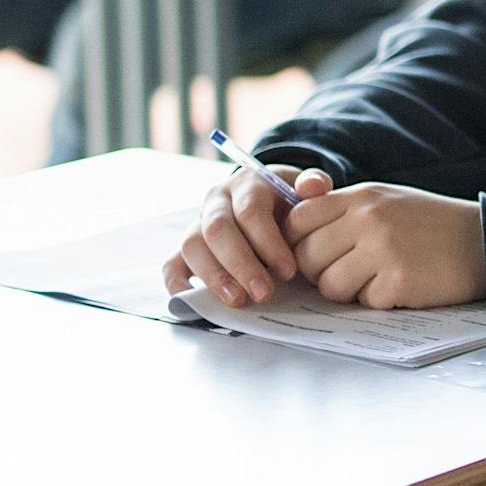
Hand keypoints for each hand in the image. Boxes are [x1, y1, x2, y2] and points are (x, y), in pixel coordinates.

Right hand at [164, 164, 335, 306]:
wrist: (269, 201)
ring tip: (237, 301)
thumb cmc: (287, 200)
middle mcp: (217, 201)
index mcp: (247, 184)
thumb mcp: (302, 187)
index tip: (288, 271)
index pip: (250, 210)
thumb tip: (314, 188)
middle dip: (241, 264)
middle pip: (218, 229)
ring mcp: (198, 223)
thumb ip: (313, 185)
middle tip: (264, 293)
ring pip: (193, 245)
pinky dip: (176, 281)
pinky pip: (171, 262)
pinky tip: (190, 297)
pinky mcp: (188, 248)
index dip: (268, 242)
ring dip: (213, 275)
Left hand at [284, 183, 485, 308]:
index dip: (298, 243)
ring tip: (375, 279)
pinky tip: (400, 286)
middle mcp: (367, 218)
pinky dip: (378, 301)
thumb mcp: (385, 200)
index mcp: (361, 196)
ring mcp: (382, 249)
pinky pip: (363, 302)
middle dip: (320, 273)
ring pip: (329, 285)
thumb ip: (343, 211)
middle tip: (347, 272)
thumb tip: (293, 234)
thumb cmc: (430, 223)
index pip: (297, 220)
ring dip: (347, 290)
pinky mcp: (398, 281)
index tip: (315, 253)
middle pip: (307, 257)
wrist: (483, 240)